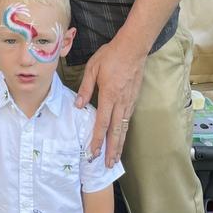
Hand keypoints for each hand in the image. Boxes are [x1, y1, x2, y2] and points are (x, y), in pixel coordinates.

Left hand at [75, 34, 146, 165]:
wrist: (133, 47)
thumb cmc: (111, 55)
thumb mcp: (92, 68)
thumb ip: (85, 88)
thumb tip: (79, 106)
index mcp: (109, 96)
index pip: (102, 123)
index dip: (97, 140)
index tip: (93, 153)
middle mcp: (121, 102)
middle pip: (116, 132)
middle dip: (112, 150)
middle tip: (109, 165)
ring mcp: (129, 101)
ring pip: (124, 128)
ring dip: (119, 144)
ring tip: (116, 157)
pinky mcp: (134, 98)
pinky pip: (128, 119)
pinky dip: (124, 131)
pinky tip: (121, 136)